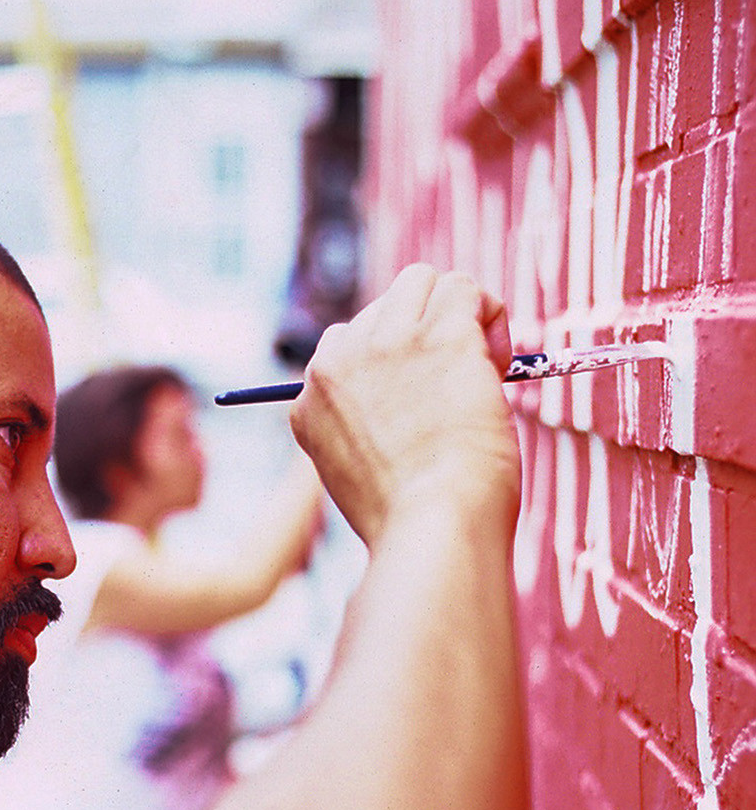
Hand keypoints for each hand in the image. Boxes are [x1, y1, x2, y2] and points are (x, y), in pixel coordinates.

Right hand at [288, 265, 519, 547]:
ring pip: (422, 282)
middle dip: (424, 334)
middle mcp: (337, 363)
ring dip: (457, 314)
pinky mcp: (441, 335)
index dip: (395, 367)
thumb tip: (414, 399)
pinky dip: (491, 317)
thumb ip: (368, 428)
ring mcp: (387, 344)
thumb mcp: (360, 474)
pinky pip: (468, 289)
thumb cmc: (411, 519)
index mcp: (310, 402)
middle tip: (458, 384)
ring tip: (483, 365)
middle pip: (382, 309)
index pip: (348, 349)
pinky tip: (501, 363)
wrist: (434, 527)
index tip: (423, 401)